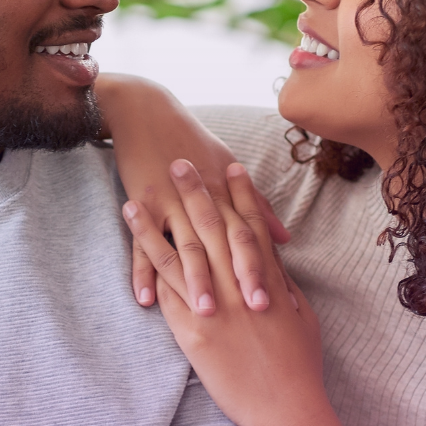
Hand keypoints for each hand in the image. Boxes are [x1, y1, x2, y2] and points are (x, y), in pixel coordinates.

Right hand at [93, 73, 286, 316]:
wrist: (145, 112)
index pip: (246, 234)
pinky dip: (141, 273)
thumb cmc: (191, 141)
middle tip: (250, 313)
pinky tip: (145, 299)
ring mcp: (169, 203)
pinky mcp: (142, 205)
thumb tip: (285, 239)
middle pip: (220, 245)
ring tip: (204, 312)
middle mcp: (200, 200)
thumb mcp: (226, 166)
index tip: (274, 297)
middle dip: (235, 279)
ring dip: (193, 281)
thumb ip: (256, 207)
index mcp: (225, 193)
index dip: (261, 265)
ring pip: (183, 248)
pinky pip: (140, 246)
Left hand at [122, 160, 324, 425]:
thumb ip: (283, 283)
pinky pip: (167, 292)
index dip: (241, 195)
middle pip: (211, 229)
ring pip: (177, 255)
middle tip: (179, 161)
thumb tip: (272, 259)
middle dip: (195, 193)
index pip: (250, 227)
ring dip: (155, 224)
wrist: (287, 408)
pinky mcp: (193, 333)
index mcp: (267, 281)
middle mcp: (237, 287)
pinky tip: (135, 246)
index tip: (229, 167)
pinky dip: (150, 266)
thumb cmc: (300, 365)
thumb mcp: (301, 316)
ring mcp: (212, 308)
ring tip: (136, 198)